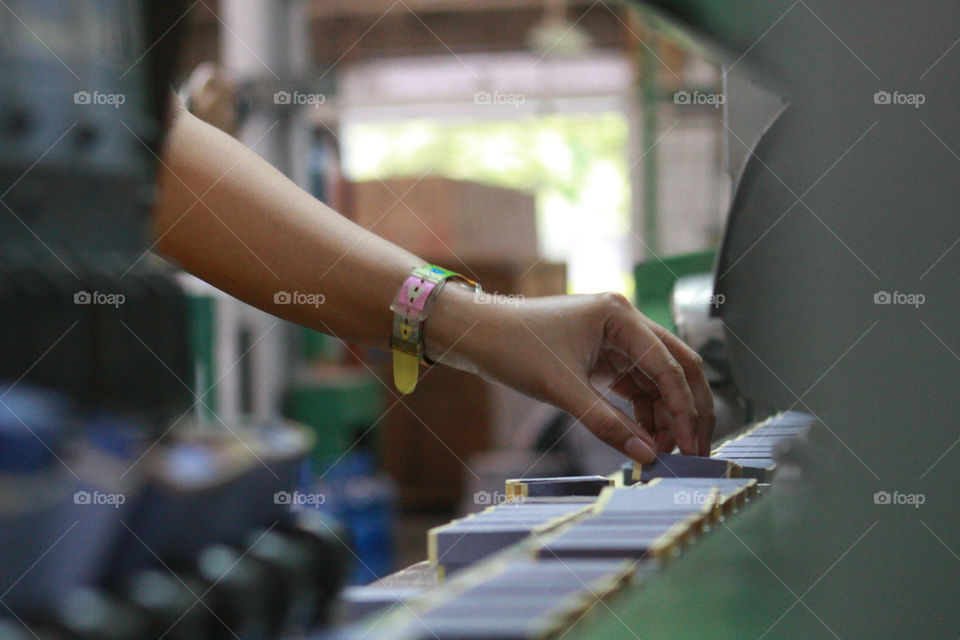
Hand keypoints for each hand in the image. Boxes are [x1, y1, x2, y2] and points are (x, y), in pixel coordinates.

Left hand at [425, 289, 715, 462]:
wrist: (476, 334)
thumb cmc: (512, 347)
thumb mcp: (562, 389)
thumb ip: (606, 423)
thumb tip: (646, 455)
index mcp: (619, 316)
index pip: (668, 365)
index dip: (684, 408)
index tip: (690, 444)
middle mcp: (624, 322)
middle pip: (676, 368)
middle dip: (688, 410)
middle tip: (695, 450)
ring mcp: (615, 339)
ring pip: (658, 380)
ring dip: (665, 415)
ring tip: (665, 452)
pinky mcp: (604, 356)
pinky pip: (636, 386)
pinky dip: (644, 412)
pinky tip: (645, 439)